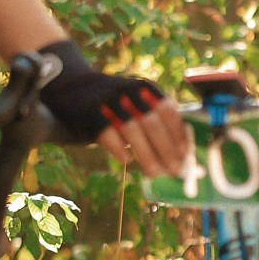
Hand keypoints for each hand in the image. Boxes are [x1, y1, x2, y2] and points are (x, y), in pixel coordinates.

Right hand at [37, 40, 190, 175]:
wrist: (72, 87)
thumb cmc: (114, 104)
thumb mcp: (136, 102)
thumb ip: (155, 120)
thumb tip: (179, 153)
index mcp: (145, 88)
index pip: (169, 111)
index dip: (178, 134)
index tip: (186, 155)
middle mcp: (128, 91)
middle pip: (153, 123)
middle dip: (167, 150)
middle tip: (174, 170)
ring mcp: (108, 101)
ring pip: (133, 131)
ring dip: (147, 155)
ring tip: (154, 172)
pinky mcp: (89, 113)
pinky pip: (108, 134)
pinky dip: (119, 148)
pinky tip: (127, 160)